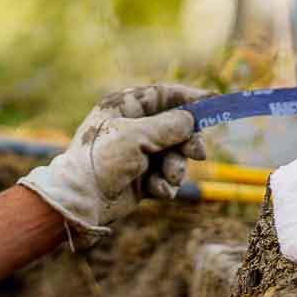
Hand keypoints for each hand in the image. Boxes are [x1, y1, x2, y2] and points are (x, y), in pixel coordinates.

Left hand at [17, 83, 211, 243]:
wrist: (82, 200)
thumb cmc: (102, 160)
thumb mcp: (137, 137)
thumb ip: (168, 126)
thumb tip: (191, 119)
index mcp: (124, 107)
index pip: (162, 95)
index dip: (188, 98)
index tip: (213, 102)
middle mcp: (133, 127)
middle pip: (175, 127)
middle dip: (188, 141)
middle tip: (197, 153)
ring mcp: (138, 153)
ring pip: (175, 155)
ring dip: (176, 167)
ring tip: (166, 177)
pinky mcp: (141, 178)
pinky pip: (166, 176)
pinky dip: (165, 184)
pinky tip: (155, 190)